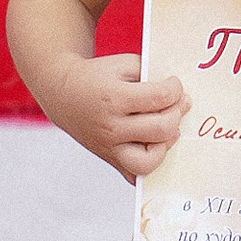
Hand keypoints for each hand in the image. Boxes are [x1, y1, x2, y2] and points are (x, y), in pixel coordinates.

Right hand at [57, 53, 188, 181]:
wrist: (62, 95)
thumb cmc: (95, 77)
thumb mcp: (122, 64)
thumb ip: (150, 75)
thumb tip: (178, 94)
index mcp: (114, 98)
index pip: (160, 97)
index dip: (175, 88)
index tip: (173, 84)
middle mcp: (111, 127)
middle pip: (162, 128)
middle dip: (177, 112)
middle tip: (175, 103)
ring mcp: (110, 148)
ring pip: (151, 160)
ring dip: (166, 142)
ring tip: (164, 127)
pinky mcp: (110, 160)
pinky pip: (137, 175)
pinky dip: (150, 163)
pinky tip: (153, 144)